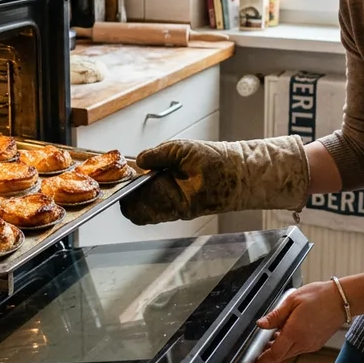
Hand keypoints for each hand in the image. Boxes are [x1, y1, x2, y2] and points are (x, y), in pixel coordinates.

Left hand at [118, 136, 309, 225]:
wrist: (241, 175)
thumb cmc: (220, 164)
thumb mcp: (185, 149)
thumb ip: (159, 154)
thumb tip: (139, 159)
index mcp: (173, 198)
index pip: (135, 205)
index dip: (124, 190)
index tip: (122, 175)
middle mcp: (172, 209)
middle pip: (136, 213)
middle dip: (128, 195)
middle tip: (129, 175)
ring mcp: (175, 210)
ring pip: (144, 211)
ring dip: (138, 194)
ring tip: (143, 174)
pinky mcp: (179, 206)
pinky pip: (156, 206)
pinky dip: (150, 193)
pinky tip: (155, 177)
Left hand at [254, 281, 346, 362]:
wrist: (341, 300)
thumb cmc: (319, 297)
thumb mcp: (292, 300)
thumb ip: (275, 315)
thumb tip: (261, 324)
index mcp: (295, 332)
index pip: (275, 353)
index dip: (263, 359)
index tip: (254, 362)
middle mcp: (304, 342)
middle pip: (281, 355)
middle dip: (269, 354)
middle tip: (259, 348)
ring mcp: (311, 345)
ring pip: (289, 353)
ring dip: (279, 349)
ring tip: (271, 337)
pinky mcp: (316, 344)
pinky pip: (298, 349)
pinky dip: (289, 345)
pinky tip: (286, 334)